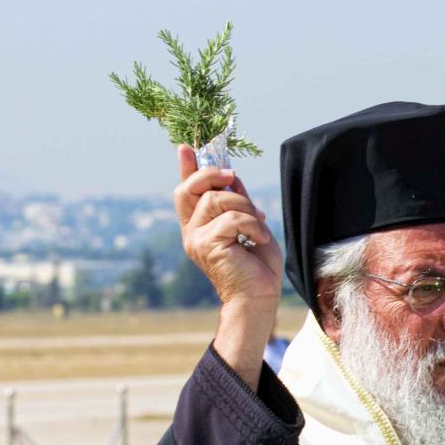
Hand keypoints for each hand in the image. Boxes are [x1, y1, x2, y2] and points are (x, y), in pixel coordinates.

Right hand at [174, 145, 283, 386]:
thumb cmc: (257, 267)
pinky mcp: (206, 246)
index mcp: (199, 226)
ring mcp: (195, 239)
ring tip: (258, 224)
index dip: (186, 168)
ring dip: (244, 206)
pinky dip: (251, 224)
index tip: (186, 147)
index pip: (186, 191)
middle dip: (211, 174)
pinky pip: (230, 218)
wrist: (258, 297)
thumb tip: (231, 175)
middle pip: (188, 189)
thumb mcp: (250, 224)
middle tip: (232, 175)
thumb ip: (237, 201)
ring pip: (216, 200)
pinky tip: (258, 238)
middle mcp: (191, 231)